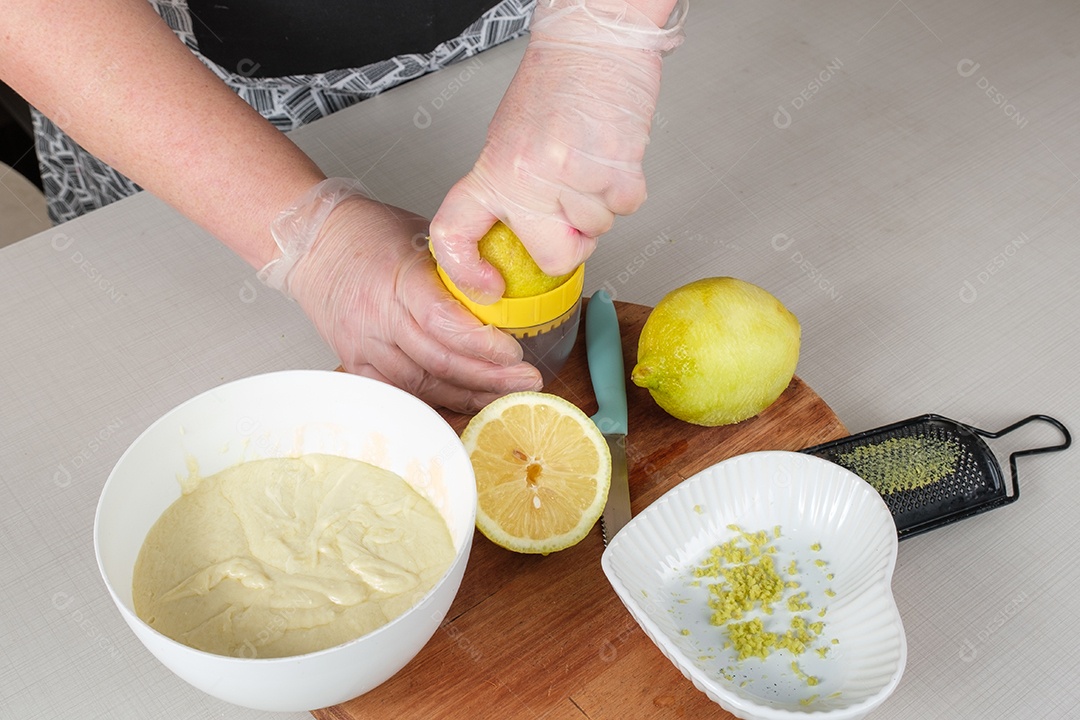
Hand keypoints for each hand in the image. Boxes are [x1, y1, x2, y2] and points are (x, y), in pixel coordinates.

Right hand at [260, 178, 542, 411]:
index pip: (442, 321)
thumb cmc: (369, 234)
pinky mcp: (357, 364)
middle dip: (490, 378)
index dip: (481, 344)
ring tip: (506, 398)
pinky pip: (402, 396)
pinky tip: (465, 408)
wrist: (312, 245)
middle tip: (527, 382)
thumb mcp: (422, 236)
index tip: (515, 352)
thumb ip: (459, 268)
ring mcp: (365, 346)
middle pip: (439, 361)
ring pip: (424, 386)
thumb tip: (510, 292)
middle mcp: (378, 316)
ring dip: (469, 397)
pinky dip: (436, 405)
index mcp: (398, 277)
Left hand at [429, 0, 686, 302]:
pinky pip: (626, 207)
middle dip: (572, 242)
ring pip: (597, 229)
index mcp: (493, 170)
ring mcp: (570, 177)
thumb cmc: (556, 83)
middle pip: (554, 257)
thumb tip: (526, 233)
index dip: (466, 270)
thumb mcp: (510, 139)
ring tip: (591, 159)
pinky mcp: (615, 171)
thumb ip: (512, 189)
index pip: (455, 232)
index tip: (488, 286)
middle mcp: (526, 178)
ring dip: (602, 203)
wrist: (593, 39)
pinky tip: (613, 154)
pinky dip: (627, 188)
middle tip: (575, 206)